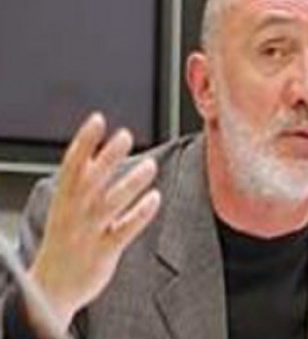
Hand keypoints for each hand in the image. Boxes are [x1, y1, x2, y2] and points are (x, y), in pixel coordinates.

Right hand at [26, 113, 160, 333]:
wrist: (50, 290)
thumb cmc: (63, 244)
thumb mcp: (65, 210)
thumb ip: (84, 184)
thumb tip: (101, 153)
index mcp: (63, 201)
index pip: (72, 165)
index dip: (84, 141)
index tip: (97, 120)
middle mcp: (74, 214)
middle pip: (91, 179)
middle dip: (107, 156)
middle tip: (125, 135)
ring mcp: (88, 233)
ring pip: (110, 203)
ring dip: (130, 183)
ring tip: (150, 165)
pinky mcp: (103, 252)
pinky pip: (124, 230)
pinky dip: (140, 214)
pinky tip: (154, 198)